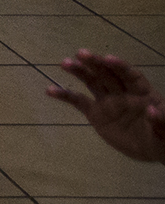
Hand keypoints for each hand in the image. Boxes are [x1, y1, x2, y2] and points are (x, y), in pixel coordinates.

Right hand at [50, 50, 164, 163]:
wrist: (152, 149)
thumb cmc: (163, 135)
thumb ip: (161, 119)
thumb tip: (151, 110)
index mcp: (142, 91)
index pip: (130, 75)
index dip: (120, 66)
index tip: (108, 58)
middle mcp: (123, 92)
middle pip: (108, 74)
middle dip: (95, 63)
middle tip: (81, 54)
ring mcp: (108, 101)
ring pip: (92, 82)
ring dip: (79, 72)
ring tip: (65, 63)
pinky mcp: (96, 114)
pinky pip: (79, 102)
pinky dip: (65, 95)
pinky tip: (50, 90)